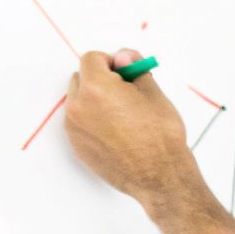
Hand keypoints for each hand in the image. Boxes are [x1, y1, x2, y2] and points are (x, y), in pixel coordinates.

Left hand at [64, 49, 204, 217]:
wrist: (159, 176)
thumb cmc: (160, 136)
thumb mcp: (152, 92)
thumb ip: (133, 68)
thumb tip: (123, 57)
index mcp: (95, 89)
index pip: (91, 59)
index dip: (110, 62)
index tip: (123, 72)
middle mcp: (78, 108)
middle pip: (80, 79)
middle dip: (99, 80)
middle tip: (125, 93)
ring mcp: (74, 130)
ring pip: (78, 101)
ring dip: (94, 100)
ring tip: (121, 114)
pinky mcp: (77, 147)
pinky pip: (79, 123)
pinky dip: (92, 120)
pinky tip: (115, 131)